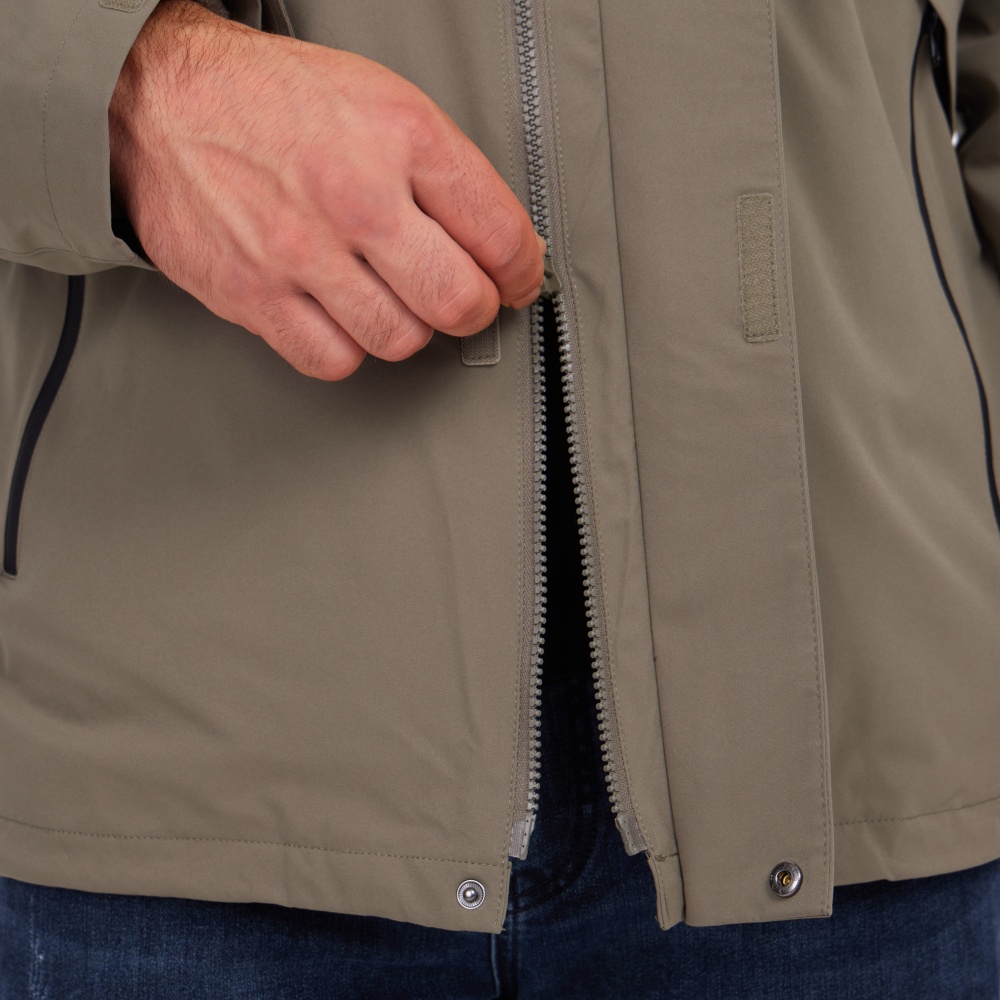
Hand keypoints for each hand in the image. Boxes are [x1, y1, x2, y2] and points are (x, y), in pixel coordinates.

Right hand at [109, 0, 544, 378]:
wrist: (163, 101)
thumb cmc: (277, 103)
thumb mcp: (383, 103)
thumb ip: (448, 176)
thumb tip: (505, 250)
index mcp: (399, 137)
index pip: (500, 236)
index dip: (522, 272)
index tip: (517, 281)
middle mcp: (353, 196)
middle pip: (457, 302)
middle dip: (474, 309)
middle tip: (463, 298)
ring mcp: (299, 251)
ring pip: (399, 339)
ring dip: (407, 327)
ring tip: (391, 295)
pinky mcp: (253, 295)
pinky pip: (333, 360)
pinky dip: (348, 348)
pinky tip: (342, 314)